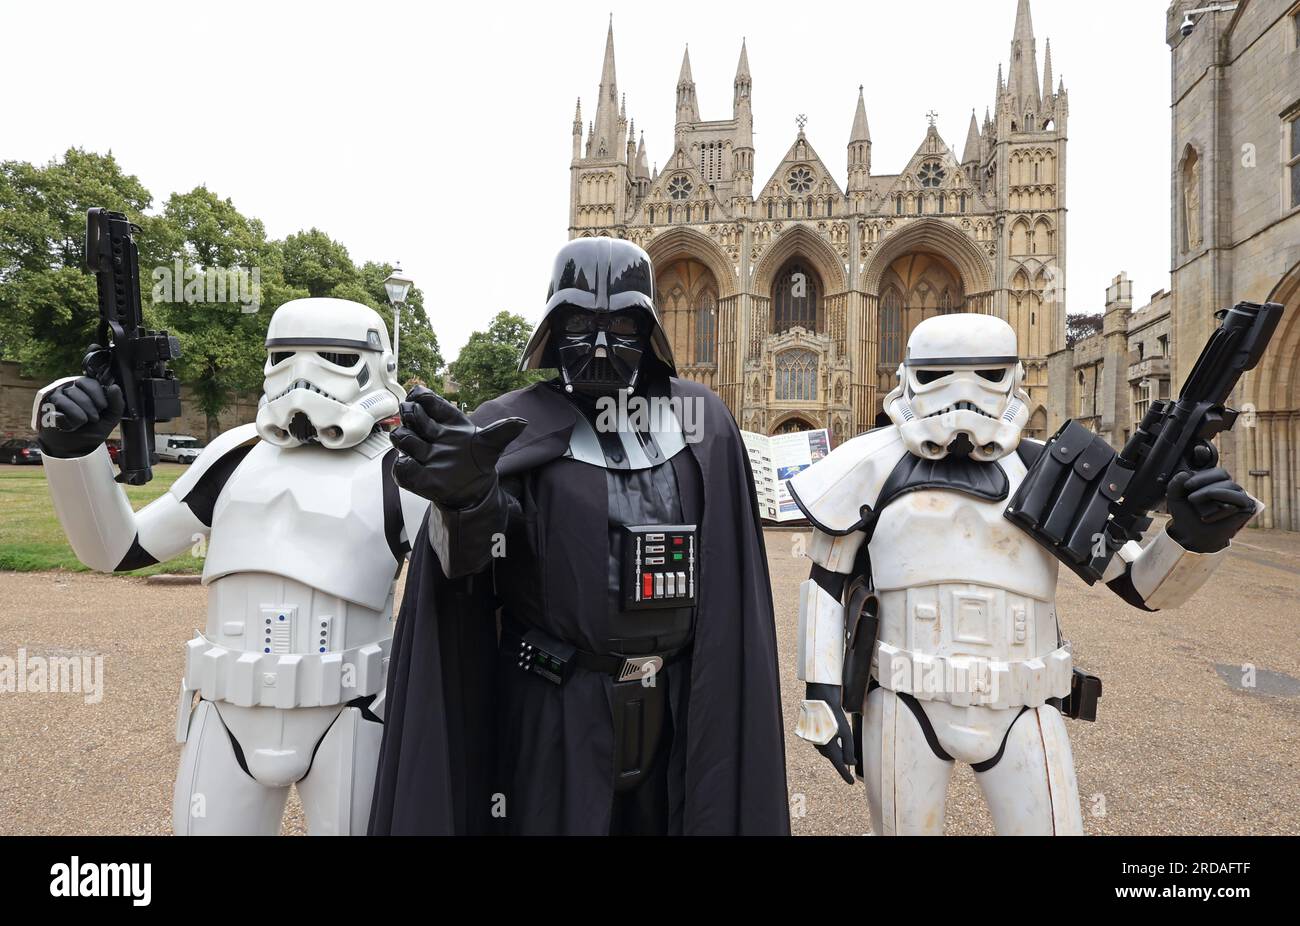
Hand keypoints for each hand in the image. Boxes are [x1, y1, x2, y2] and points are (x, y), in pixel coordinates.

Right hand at [36, 348, 123, 458]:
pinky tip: (72, 423)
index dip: (93, 356)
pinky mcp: (49, 402)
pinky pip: (64, 403)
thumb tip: (113, 387)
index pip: (93, 371)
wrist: (75, 447)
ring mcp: (61, 393)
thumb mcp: (111, 418)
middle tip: (97, 414)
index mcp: (91, 389)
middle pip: (86, 383)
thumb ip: (117, 403)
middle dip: (96, 401)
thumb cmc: (91, 430)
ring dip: (85, 412)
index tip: (95, 345)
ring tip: (85, 421)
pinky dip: (73, 416)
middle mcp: (75, 387)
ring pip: (76, 395)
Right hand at [390, 386, 526, 508]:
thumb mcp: (491, 445)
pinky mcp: (415, 475)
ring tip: (419, 445)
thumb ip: (501, 432)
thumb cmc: (477, 460)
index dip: (421, 395)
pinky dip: (404, 466)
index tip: (419, 395)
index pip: (426, 399)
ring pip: (402, 437)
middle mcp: (429, 434)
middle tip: (414, 412)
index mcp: (445, 420)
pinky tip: (412, 464)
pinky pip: (401, 468)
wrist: (473, 489)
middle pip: (410, 415)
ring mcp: (419, 453)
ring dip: (407, 437)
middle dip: (411, 412)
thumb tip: (522, 422)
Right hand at [803, 682, 855, 783]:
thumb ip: (849, 749)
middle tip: (853, 761)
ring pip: (827, 751)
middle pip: (833, 757)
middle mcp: (819, 745)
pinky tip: (833, 738)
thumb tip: (851, 762)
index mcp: (828, 746)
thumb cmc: (835, 715)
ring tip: (844, 746)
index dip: (846, 775)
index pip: (839, 764)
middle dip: (842, 759)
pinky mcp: (811, 735)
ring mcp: (814, 740)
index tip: (852, 783)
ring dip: (836, 751)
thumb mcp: (846, 732)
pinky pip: (822, 744)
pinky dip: (829, 744)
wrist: (820, 699)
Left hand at [1166, 467, 1258, 552]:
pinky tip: (1206, 518)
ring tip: (1194, 502)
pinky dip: (1222, 510)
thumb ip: (1175, 483)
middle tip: (1190, 498)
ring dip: (1211, 493)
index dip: (1203, 477)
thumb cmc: (1186, 514)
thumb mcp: (1175, 497)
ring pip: (1232, 488)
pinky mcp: (1246, 510)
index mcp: (1217, 482)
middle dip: (1205, 485)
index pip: (1218, 473)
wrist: (1191, 535)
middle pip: (1225, 478)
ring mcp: (1239, 499)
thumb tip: (1185, 474)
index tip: (1187, 485)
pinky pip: (1238, 504)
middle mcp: (1231, 489)